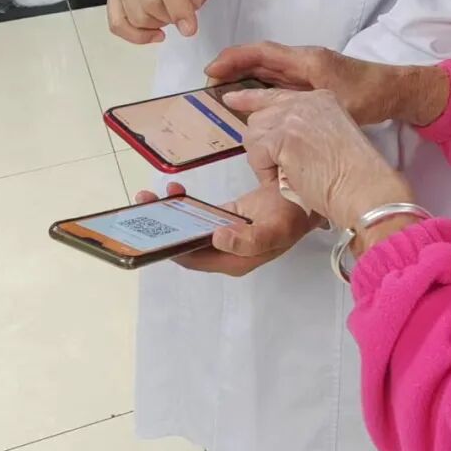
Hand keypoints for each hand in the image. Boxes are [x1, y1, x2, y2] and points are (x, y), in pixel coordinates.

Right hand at [108, 0, 224, 44]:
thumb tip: (193, 1)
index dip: (179, 9)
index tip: (190, 29)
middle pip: (149, 2)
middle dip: (171, 17)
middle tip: (184, 13)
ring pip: (134, 15)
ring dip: (157, 24)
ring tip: (170, 14)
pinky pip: (117, 23)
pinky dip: (136, 36)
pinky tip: (156, 34)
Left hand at [134, 181, 316, 275]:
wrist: (307, 198)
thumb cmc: (292, 215)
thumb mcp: (275, 229)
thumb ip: (248, 240)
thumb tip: (216, 239)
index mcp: (233, 261)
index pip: (192, 259)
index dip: (169, 247)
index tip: (152, 228)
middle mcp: (224, 252)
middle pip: (185, 244)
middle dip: (162, 227)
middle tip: (144, 204)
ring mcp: (224, 235)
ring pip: (189, 229)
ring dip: (169, 213)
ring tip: (151, 195)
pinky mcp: (226, 219)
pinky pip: (198, 215)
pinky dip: (184, 203)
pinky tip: (176, 189)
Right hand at [206, 43, 449, 126]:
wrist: (394, 91)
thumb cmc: (368, 95)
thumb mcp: (334, 102)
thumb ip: (302, 106)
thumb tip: (269, 117)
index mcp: (306, 60)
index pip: (262, 53)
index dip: (234, 59)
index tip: (212, 70)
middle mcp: (303, 61)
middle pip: (261, 59)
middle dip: (233, 67)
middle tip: (208, 84)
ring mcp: (307, 70)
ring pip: (268, 68)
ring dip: (244, 76)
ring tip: (220, 91)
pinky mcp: (311, 81)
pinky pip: (279, 79)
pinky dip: (260, 85)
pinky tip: (250, 99)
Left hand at [224, 88, 413, 235]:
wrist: (363, 187)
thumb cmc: (355, 174)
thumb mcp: (333, 137)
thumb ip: (309, 128)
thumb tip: (282, 138)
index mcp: (321, 98)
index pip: (277, 94)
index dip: (252, 99)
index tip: (232, 99)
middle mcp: (306, 101)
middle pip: (260, 116)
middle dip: (262, 144)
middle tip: (280, 167)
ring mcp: (294, 117)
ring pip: (253, 134)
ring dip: (263, 160)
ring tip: (287, 175)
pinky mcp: (282, 137)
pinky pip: (256, 154)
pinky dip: (265, 172)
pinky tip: (286, 179)